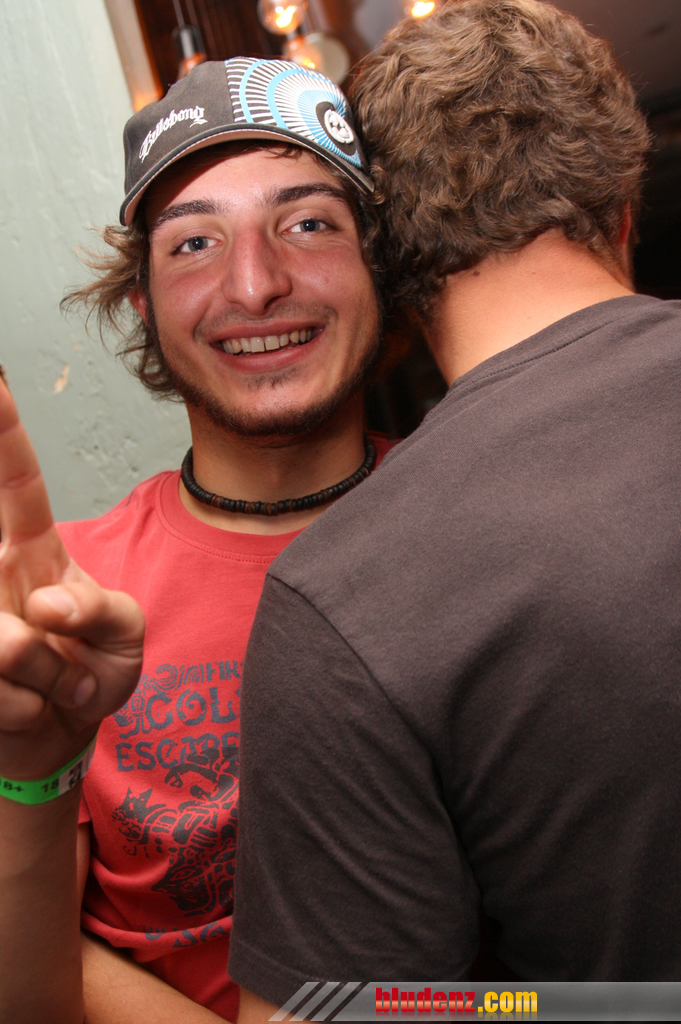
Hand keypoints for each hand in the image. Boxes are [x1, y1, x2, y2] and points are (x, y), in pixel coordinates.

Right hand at [0, 370, 144, 781]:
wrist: (64, 731)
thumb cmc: (96, 668)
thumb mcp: (126, 633)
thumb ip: (100, 611)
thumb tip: (42, 606)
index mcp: (34, 549)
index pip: (18, 481)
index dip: (4, 432)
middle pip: (8, 573)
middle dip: (46, 640)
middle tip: (64, 654)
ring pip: (12, 647)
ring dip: (55, 681)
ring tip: (53, 681)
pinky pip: (6, 693)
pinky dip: (37, 710)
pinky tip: (30, 707)